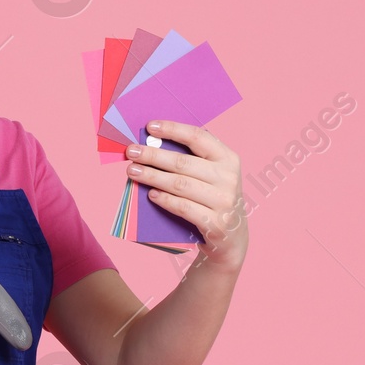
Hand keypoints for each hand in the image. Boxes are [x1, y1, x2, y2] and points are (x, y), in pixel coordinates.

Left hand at [126, 120, 247, 271]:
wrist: (232, 237)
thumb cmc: (214, 199)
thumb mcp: (213, 175)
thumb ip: (192, 160)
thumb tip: (154, 144)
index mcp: (228, 159)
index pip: (198, 137)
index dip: (173, 129)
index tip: (150, 127)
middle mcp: (228, 178)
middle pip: (183, 162)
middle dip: (153, 155)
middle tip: (131, 152)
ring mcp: (223, 201)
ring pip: (180, 184)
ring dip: (153, 176)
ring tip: (133, 171)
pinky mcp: (216, 223)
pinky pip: (183, 207)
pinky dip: (165, 199)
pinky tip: (151, 194)